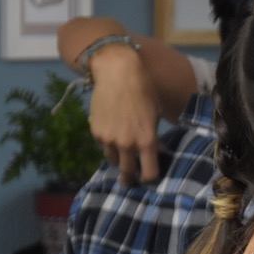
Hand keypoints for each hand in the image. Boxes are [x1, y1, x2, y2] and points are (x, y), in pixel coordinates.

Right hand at [86, 44, 162, 183]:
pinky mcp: (96, 132)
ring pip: (112, 159)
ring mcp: (109, 139)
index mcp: (147, 141)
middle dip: (129, 177)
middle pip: (127, 172)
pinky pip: (103, 145)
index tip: (148, 177)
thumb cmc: (143, 90)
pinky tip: (112, 131)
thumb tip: (157, 152)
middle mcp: (127, 144)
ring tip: (121, 153)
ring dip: (118, 158)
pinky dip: (108, 143)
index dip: (149, 178)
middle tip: (128, 180)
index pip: (149, 173)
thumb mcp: (156, 114)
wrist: (117, 73)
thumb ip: (154, 136)